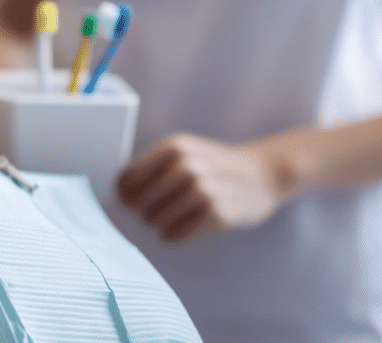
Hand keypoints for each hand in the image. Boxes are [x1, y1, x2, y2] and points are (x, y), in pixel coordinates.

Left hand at [117, 132, 288, 241]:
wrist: (262, 173)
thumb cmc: (213, 165)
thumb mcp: (184, 152)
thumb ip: (154, 167)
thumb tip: (119, 192)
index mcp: (175, 146)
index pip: (130, 175)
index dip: (123, 191)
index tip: (123, 200)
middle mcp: (189, 164)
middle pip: (143, 197)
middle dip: (138, 209)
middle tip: (140, 214)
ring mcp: (206, 188)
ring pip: (161, 215)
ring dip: (154, 223)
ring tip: (155, 224)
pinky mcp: (221, 212)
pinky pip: (183, 231)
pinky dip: (173, 235)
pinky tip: (171, 235)